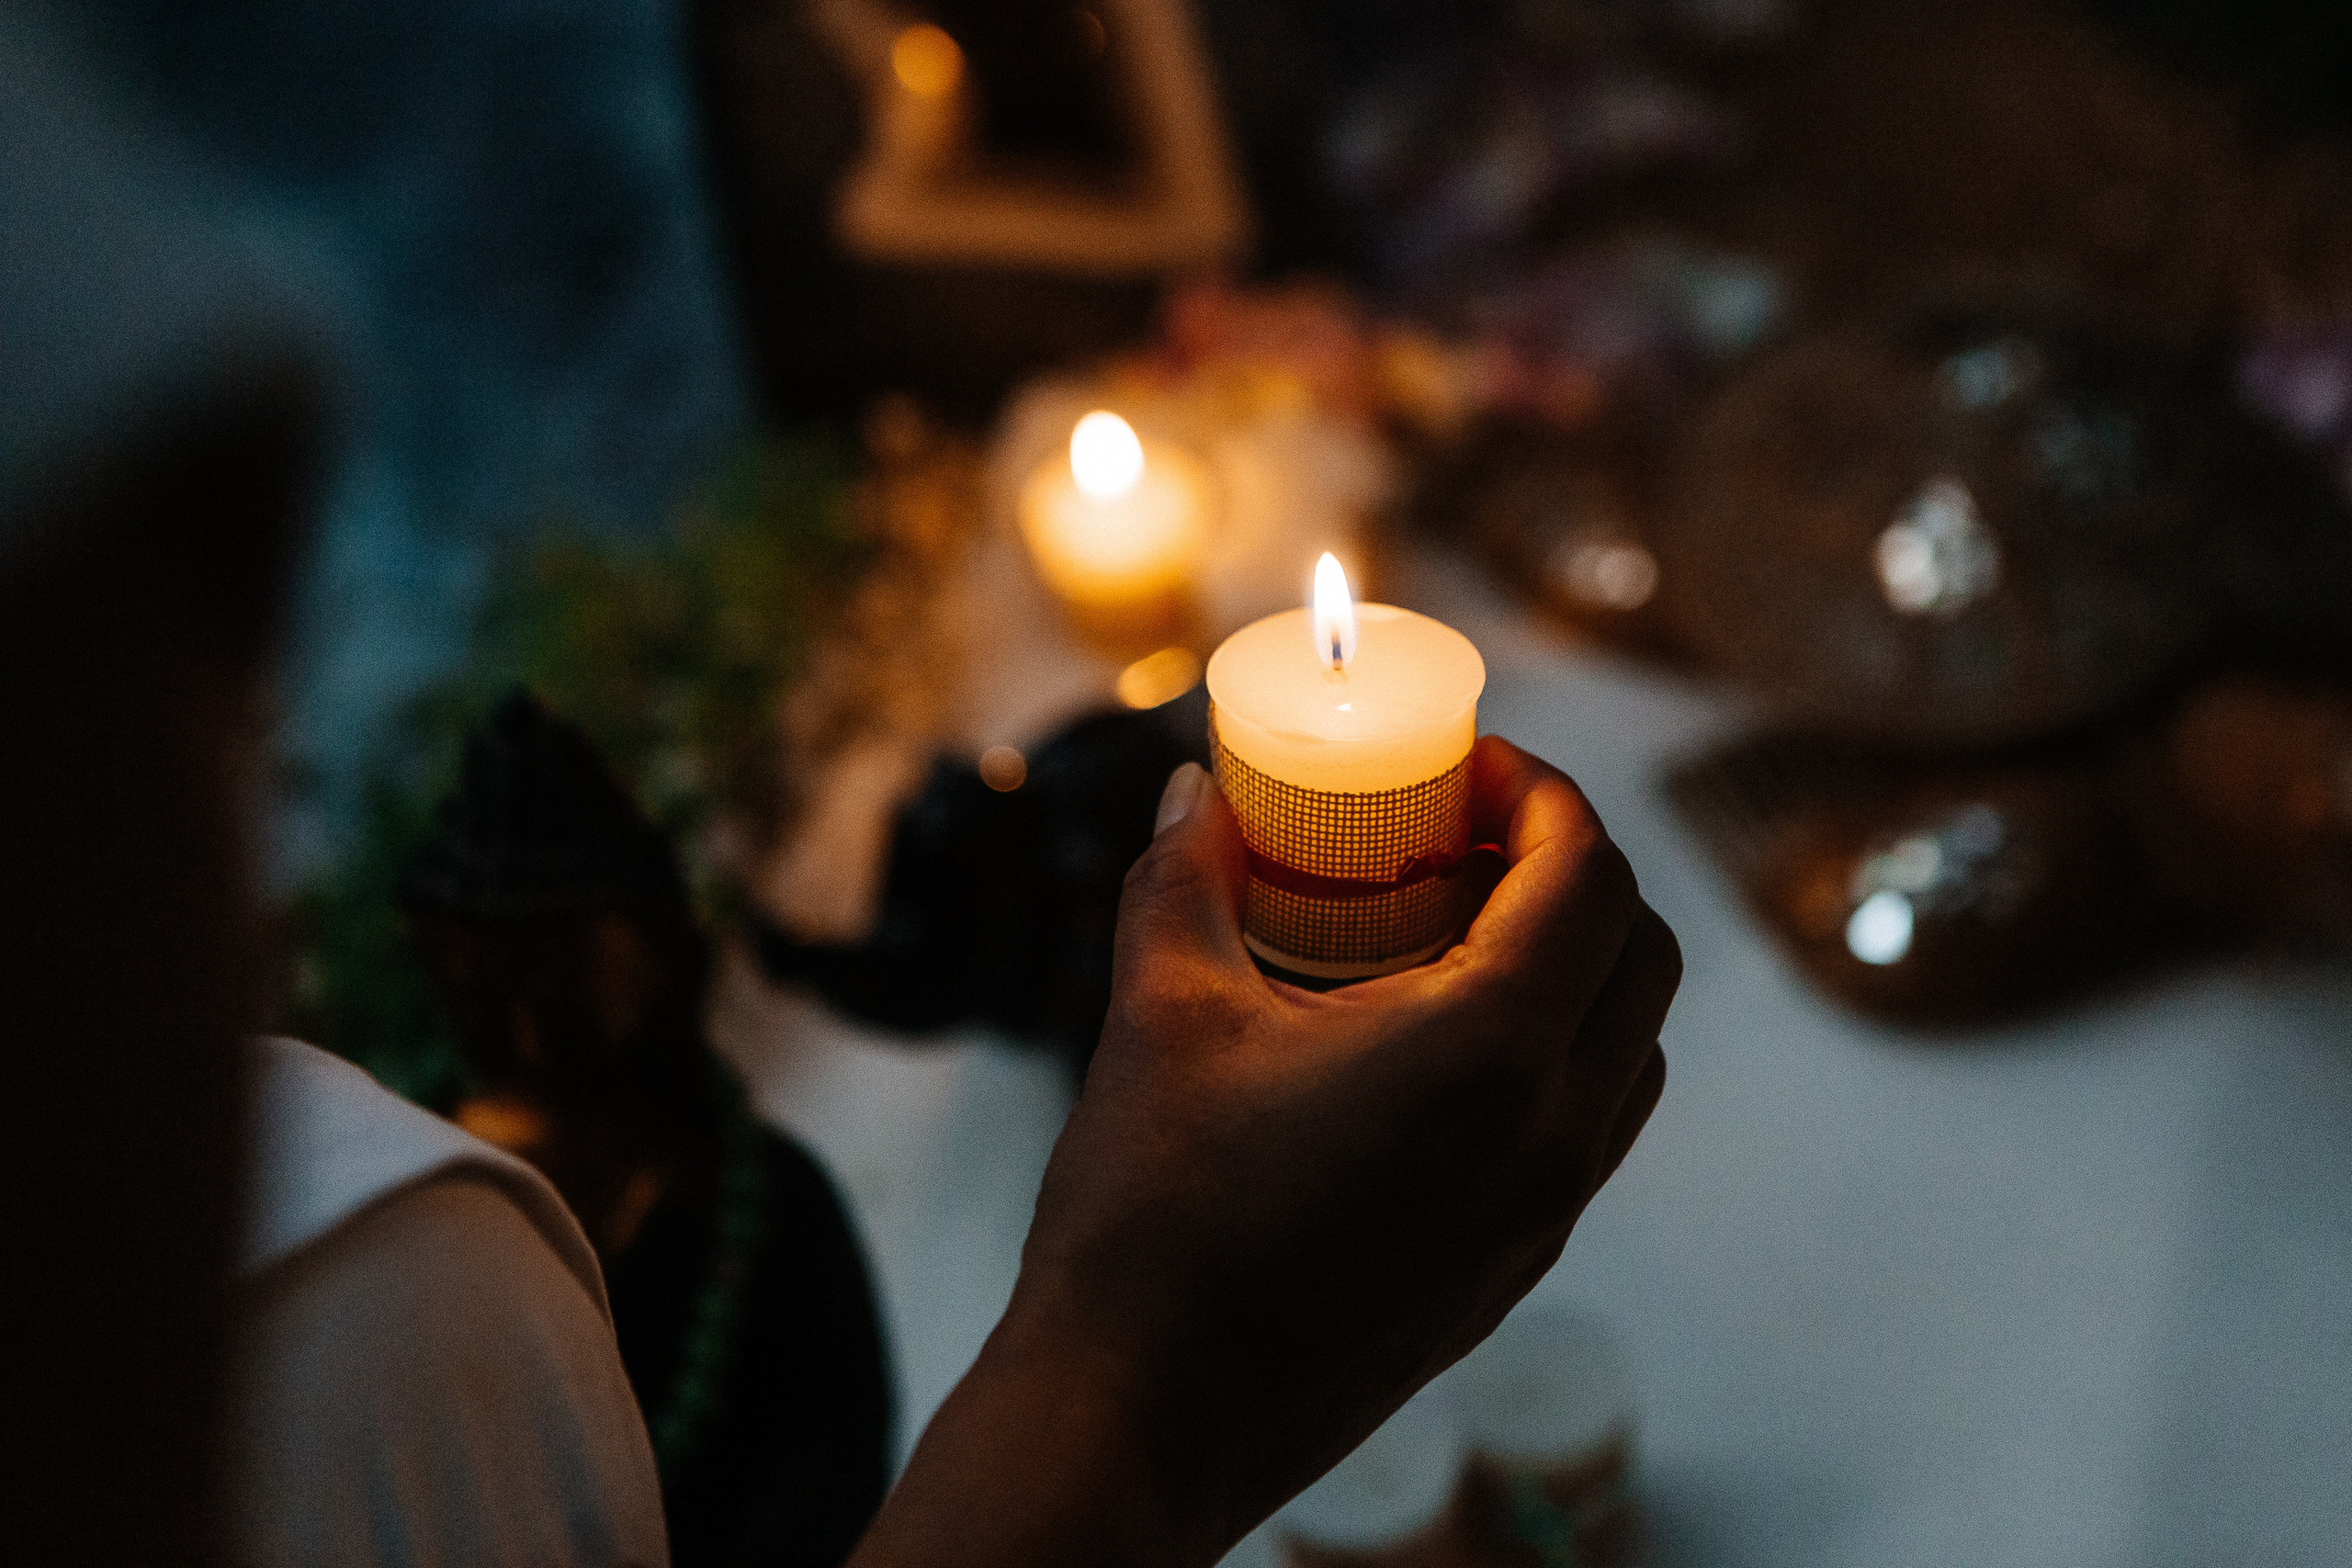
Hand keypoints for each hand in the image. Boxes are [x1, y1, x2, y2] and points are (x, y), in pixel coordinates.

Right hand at [852, 736, 1677, 1567]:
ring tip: (1450, 939)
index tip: (1465, 770)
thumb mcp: (1160, 1013)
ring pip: (1633, 1048)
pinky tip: (1432, 1050)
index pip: (1589, 874)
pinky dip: (1554, 1056)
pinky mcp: (1515, 1267)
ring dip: (1575, 966)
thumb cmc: (1151, 1218)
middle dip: (1566, 870)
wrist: (1142, 1416)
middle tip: (1458, 838)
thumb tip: (1194, 794)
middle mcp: (1550, 1133)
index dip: (1539, 793)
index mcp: (1486, 1052)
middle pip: (1641, 952)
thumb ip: (1186, 877)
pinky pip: (1589, 1129)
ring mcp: (1545, 1212)